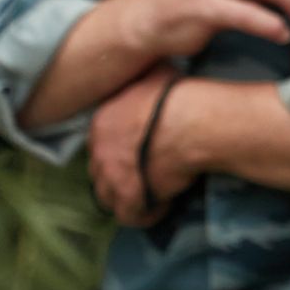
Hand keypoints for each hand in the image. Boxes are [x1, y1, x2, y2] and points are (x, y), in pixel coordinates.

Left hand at [88, 65, 194, 227]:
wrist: (191, 122)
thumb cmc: (178, 95)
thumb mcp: (155, 74)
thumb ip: (144, 80)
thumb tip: (152, 73)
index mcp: (102, 120)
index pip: (101, 143)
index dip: (119, 150)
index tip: (140, 151)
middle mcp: (99, 149)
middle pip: (100, 171)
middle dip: (119, 175)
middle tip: (145, 173)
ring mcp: (110, 176)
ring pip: (108, 196)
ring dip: (128, 197)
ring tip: (152, 194)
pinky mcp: (127, 197)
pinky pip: (129, 215)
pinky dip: (146, 214)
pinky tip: (164, 205)